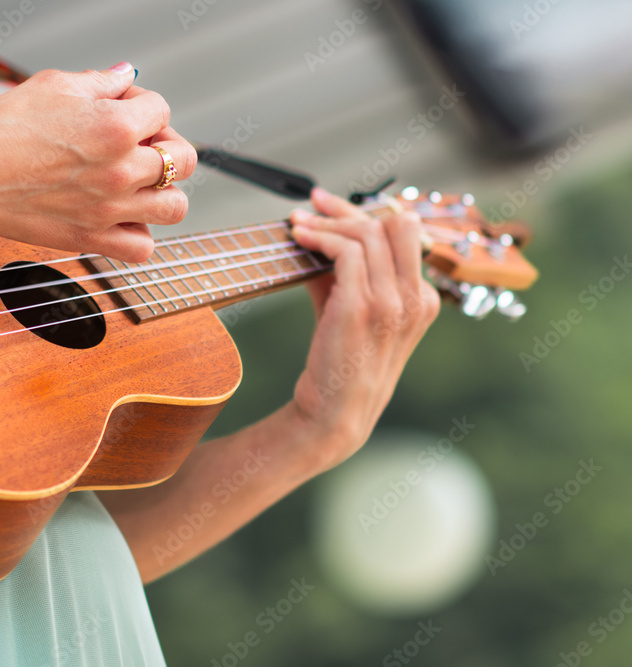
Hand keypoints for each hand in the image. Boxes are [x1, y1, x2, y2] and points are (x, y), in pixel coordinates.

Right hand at [0, 63, 196, 261]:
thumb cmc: (1, 128)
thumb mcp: (54, 85)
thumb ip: (100, 81)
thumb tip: (127, 78)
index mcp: (116, 126)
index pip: (162, 108)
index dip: (142, 104)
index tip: (120, 108)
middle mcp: (121, 170)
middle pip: (184, 159)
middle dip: (167, 146)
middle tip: (142, 147)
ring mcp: (109, 210)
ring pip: (175, 207)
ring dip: (164, 193)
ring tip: (139, 186)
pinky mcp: (90, 239)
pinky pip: (142, 248)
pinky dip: (139, 234)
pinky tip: (121, 218)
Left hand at [288, 188, 439, 470]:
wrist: (334, 414)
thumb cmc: (339, 364)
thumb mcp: (351, 311)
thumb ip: (344, 273)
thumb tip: (319, 233)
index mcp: (426, 299)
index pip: (404, 232)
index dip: (365, 211)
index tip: (328, 204)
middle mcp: (419, 298)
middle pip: (393, 223)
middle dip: (347, 210)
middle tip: (310, 208)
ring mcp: (394, 303)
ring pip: (366, 233)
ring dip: (326, 222)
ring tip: (296, 225)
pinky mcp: (364, 307)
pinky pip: (346, 251)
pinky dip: (319, 237)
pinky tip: (297, 239)